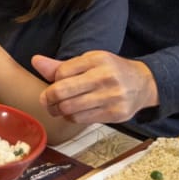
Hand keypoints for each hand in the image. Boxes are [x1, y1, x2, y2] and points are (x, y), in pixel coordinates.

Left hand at [33, 51, 158, 124]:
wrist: (143, 84)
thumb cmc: (110, 70)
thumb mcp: (88, 61)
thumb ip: (61, 65)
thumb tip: (35, 60)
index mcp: (97, 60)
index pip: (61, 72)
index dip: (53, 80)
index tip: (54, 82)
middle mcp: (105, 77)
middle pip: (62, 91)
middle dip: (48, 98)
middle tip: (46, 100)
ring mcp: (112, 97)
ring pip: (70, 109)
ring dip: (58, 110)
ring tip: (57, 107)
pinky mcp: (116, 114)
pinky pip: (82, 119)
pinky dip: (72, 117)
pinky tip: (74, 112)